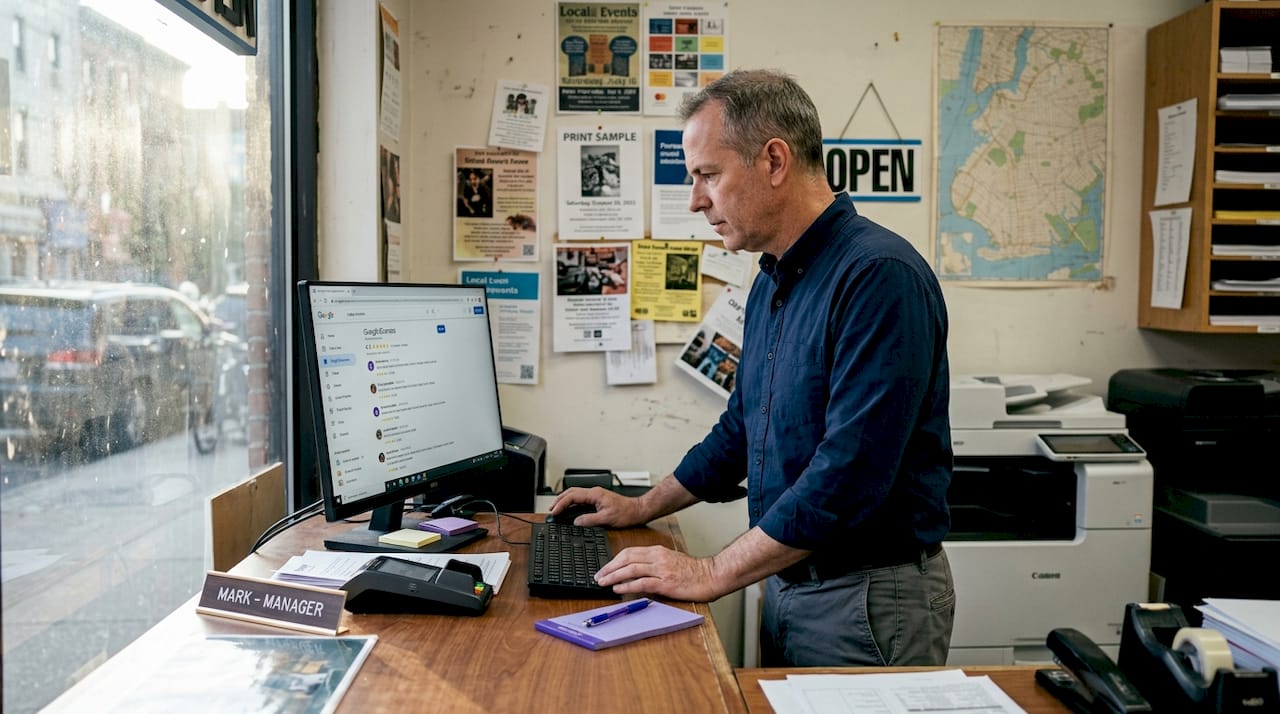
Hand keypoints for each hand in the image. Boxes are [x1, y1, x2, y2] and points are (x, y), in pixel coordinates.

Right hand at [548, 486, 645, 527]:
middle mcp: (594, 492)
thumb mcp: (607, 519)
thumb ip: (590, 520)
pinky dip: (572, 503)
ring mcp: (595, 495)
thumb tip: (576, 522)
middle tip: (551, 509)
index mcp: (595, 494)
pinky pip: (581, 499)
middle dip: (559, 500)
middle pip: (571, 492)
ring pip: (575, 495)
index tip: (554, 512)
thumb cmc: (626, 513)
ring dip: (564, 501)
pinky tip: (569, 510)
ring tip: (556, 509)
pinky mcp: (597, 500)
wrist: (637, 510)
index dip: (561, 504)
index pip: (572, 496)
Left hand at [594, 546, 719, 601]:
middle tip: (598, 576)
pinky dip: (628, 586)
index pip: (629, 552)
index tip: (604, 568)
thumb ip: (654, 564)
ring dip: (614, 576)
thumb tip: (635, 573)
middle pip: (626, 559)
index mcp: (658, 551)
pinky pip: (642, 583)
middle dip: (609, 567)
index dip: (614, 560)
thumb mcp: (671, 561)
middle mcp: (657, 558)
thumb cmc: (693, 571)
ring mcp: (661, 570)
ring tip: (603, 583)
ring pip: (631, 569)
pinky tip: (619, 589)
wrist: (711, 576)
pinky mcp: (666, 583)